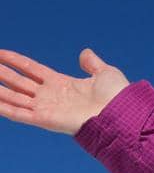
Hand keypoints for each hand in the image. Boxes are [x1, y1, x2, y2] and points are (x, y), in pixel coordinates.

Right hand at [0, 49, 129, 133]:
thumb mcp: (105, 73)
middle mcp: (51, 96)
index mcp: (62, 84)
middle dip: (1, 73)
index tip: (0, 53)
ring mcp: (47, 108)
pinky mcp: (45, 120)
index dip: (16, 61)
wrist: (122, 114)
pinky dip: (4, 107)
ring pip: (14, 96)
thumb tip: (85, 53)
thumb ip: (92, 63)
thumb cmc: (118, 97)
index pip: (32, 70)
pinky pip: (18, 113)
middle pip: (18, 82)